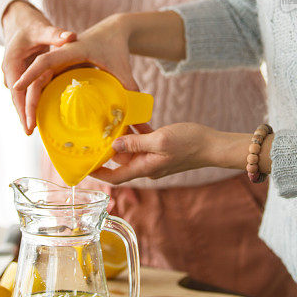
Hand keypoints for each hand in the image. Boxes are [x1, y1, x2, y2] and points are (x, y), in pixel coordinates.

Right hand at [1, 0, 75, 133]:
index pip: (18, 92)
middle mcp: (12, 72)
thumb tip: (72, 37)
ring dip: (30, 111)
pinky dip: (36, 101)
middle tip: (32, 134)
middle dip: (25, 116)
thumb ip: (56, 34)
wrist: (19, 19)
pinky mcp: (26, 74)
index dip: (23, 110)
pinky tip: (45, 113)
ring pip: (24, 97)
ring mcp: (19, 74)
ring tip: (39, 129)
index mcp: (12, 64)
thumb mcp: (42, 28)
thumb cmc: (30, 23)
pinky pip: (31, 91)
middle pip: (19, 99)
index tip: (29, 126)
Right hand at [13, 13, 136, 132]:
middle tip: (28, 127)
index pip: (45, 61)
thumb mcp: (121, 65)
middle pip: (36, 78)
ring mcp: (57, 63)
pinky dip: (40, 100)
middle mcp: (59, 56)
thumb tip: (137, 112)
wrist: (112, 31)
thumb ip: (128, 85)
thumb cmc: (115, 44)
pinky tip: (40, 119)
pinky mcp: (59, 69)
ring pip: (38, 84)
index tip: (17, 87)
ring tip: (30, 129)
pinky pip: (46, 85)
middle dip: (28, 102)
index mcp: (70, 49)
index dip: (30, 74)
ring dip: (31, 104)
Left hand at [91, 122, 214, 183]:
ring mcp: (155, 157)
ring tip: (113, 121)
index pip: (115, 177)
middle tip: (97, 131)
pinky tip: (135, 119)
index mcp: (145, 168)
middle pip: (122, 160)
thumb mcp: (160, 140)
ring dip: (123, 137)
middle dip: (109, 148)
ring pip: (132, 149)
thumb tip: (114, 145)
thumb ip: (136, 143)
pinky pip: (145, 142)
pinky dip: (138, 133)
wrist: (212, 145)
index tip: (84, 166)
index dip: (99, 173)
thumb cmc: (189, 143)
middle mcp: (148, 166)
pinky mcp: (162, 149)